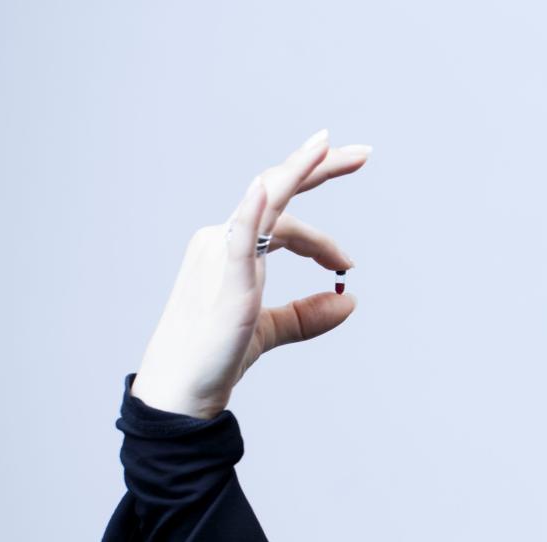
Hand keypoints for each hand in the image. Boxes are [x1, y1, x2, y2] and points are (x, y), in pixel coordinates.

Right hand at [130, 128, 369, 418]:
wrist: (182, 390)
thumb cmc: (216, 357)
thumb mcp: (271, 330)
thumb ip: (308, 314)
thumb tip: (349, 301)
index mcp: (231, 250)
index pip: (284, 224)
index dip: (321, 240)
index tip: (348, 263)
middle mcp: (222, 241)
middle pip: (277, 192)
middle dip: (319, 167)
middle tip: (364, 152)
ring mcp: (221, 256)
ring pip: (265, 201)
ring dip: (298, 171)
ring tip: (328, 146)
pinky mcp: (225, 282)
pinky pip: (240, 239)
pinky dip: (254, 212)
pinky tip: (266, 189)